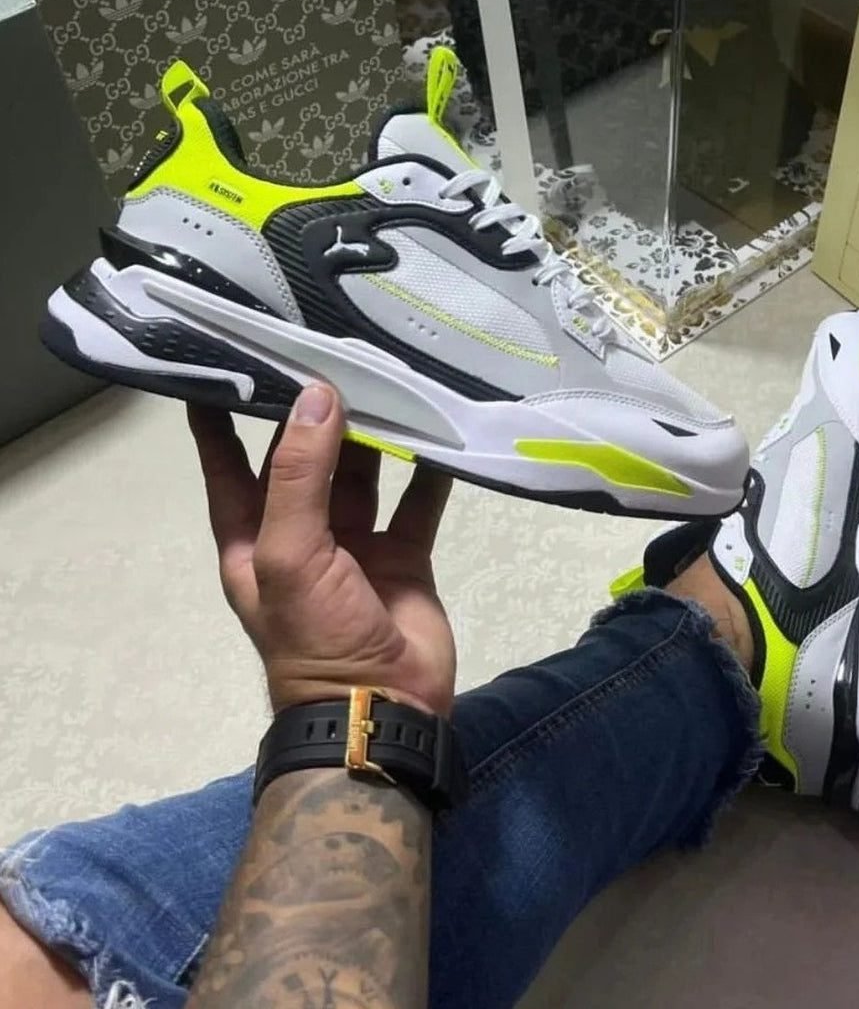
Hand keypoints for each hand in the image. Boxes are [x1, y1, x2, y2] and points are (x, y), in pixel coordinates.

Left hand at [187, 384, 454, 715]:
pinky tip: (441, 434)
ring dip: (375, 434)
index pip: (227, 460)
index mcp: (253, 534)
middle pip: (303, 457)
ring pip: (363, 473)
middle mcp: (300, 531)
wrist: (382, 708)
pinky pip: (417, 502)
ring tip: (391, 377)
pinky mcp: (404, 554)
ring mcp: (354, 543)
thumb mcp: (290, 553)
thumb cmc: (314, 635)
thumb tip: (320, 396)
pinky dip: (429, 471)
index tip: (228, 355)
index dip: (221, 413)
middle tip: (335, 347)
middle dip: (316, 412)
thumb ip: (299, 474)